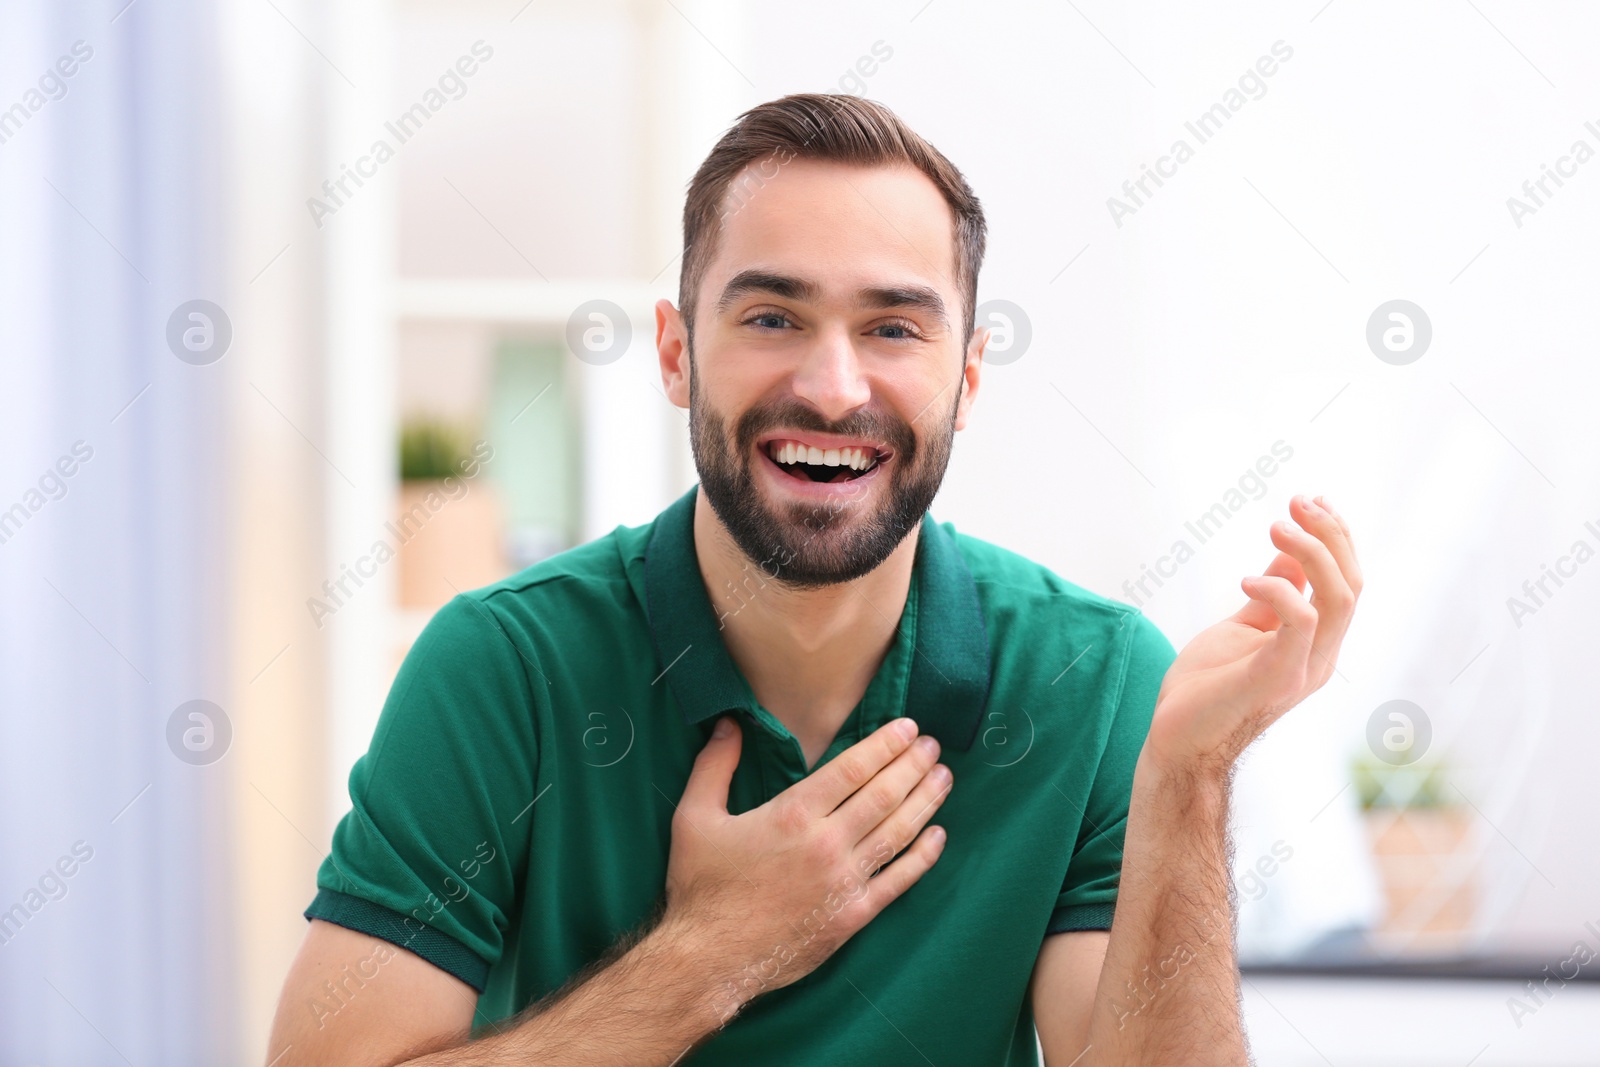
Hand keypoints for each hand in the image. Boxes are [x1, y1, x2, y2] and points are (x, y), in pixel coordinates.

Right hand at [659, 716, 951, 1021]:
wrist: (710, 959)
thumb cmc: (701, 887)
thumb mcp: (694, 818)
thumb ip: (714, 767)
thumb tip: (729, 724)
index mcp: (794, 815)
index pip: (852, 768)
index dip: (884, 744)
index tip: (907, 726)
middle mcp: (827, 843)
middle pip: (884, 794)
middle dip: (913, 764)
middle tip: (933, 743)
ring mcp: (845, 881)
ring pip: (898, 832)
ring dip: (925, 800)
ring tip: (944, 777)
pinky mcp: (853, 916)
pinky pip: (899, 881)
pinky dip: (923, 857)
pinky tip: (938, 836)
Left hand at [1142, 494, 1362, 774]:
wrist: (1179, 741)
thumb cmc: (1206, 689)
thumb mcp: (1242, 628)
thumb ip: (1271, 597)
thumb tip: (1288, 556)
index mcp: (1315, 643)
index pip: (1348, 582)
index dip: (1336, 537)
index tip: (1309, 500)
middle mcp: (1319, 656)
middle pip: (1353, 583)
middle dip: (1330, 534)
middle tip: (1295, 501)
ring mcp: (1302, 669)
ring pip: (1339, 599)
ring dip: (1313, 552)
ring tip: (1277, 526)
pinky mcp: (1276, 678)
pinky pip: (1301, 623)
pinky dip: (1280, 591)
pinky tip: (1246, 582)